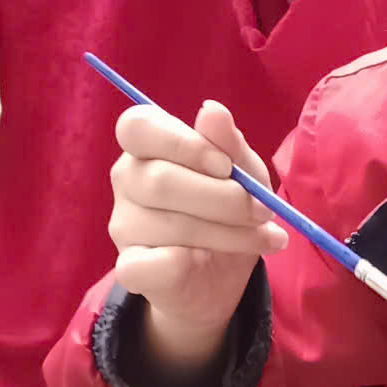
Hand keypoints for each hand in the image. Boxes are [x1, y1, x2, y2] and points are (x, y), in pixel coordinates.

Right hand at [107, 97, 286, 379]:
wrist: (220, 277)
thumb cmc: (229, 212)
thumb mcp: (244, 173)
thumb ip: (229, 144)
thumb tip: (212, 110)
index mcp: (149, 144)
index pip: (138, 127)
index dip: (184, 144)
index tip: (226, 166)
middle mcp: (127, 178)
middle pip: (159, 180)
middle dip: (224, 198)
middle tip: (262, 212)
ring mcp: (123, 224)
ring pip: (168, 224)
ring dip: (228, 234)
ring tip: (261, 238)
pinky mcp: (129, 267)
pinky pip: (146, 264)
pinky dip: (185, 263)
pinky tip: (207, 261)